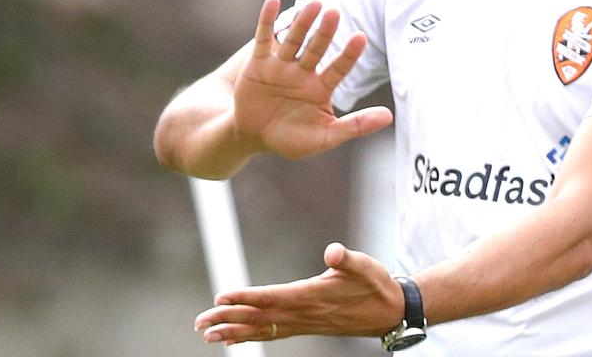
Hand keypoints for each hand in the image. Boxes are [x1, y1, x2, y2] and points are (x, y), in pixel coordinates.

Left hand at [195, 243, 402, 344]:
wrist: (391, 312)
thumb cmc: (376, 284)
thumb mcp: (366, 266)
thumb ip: (347, 259)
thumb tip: (333, 252)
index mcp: (314, 296)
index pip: (273, 297)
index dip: (246, 297)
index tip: (221, 297)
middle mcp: (304, 314)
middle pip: (260, 317)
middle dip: (229, 319)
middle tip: (200, 322)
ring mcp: (304, 323)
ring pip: (262, 329)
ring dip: (233, 331)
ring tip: (207, 335)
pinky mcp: (306, 327)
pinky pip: (272, 334)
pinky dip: (251, 336)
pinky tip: (234, 339)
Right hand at [233, 0, 391, 159]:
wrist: (252, 137)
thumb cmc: (291, 139)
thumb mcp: (325, 137)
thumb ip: (355, 126)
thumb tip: (389, 117)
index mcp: (321, 87)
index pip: (339, 68)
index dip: (349, 54)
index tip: (361, 38)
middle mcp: (303, 72)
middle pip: (317, 48)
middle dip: (325, 32)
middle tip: (335, 12)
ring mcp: (281, 65)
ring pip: (293, 40)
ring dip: (303, 22)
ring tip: (314, 4)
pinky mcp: (259, 62)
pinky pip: (264, 38)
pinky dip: (267, 19)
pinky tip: (274, 0)